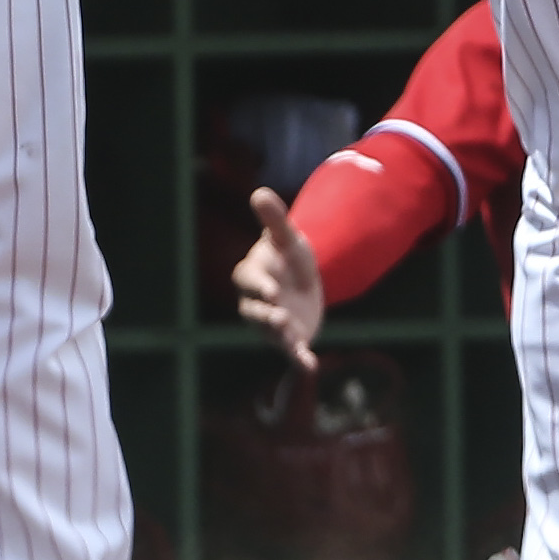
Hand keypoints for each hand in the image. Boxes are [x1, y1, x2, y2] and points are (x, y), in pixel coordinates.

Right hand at [230, 188, 325, 369]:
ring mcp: (271, 322)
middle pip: (253, 311)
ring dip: (280, 338)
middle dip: (265, 316)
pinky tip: (310, 367)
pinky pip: (290, 351)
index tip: (271, 289)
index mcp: (253, 275)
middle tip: (280, 317)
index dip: (258, 285)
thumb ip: (274, 220)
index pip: (247, 280)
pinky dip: (299, 360)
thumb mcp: (288, 237)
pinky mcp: (289, 339)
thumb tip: (260, 192)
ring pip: (269, 333)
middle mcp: (255, 302)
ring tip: (294, 340)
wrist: (304, 278)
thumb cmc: (289, 255)